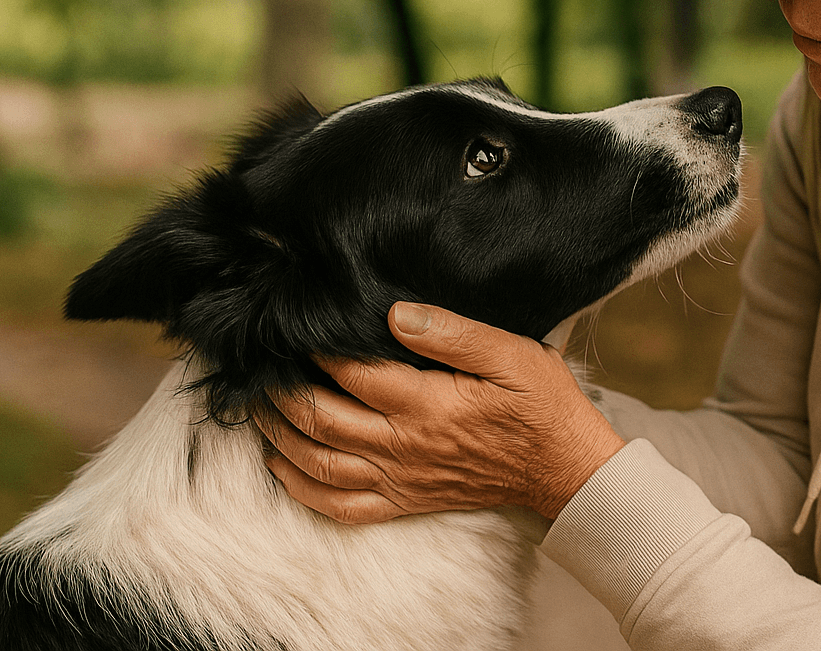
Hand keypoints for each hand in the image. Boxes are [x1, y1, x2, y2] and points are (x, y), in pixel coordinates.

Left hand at [259, 302, 625, 524]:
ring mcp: (400, 479)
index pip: (351, 373)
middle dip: (282, 392)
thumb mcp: (510, 352)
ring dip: (280, 435)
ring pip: (320, 463)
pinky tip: (282, 466)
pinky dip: (303, 488)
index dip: (315, 349)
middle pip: (321, 419)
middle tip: (257, 365)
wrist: (563, 467)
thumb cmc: (539, 404)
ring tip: (257, 406)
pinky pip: (341, 506)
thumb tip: (397, 313)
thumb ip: (451, 333)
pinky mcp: (404, 501)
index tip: (293, 325)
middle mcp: (403, 445)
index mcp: (426, 405)